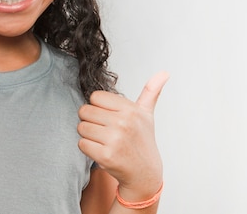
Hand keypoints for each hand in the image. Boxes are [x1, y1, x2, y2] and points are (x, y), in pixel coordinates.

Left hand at [77, 72, 168, 198]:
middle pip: (85, 111)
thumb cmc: (142, 142)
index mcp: (131, 110)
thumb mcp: (147, 115)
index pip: (95, 97)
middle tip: (104, 131)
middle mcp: (123, 123)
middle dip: (91, 121)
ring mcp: (114, 140)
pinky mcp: (106, 156)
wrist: (145, 174)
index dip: (98, 107)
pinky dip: (87, 148)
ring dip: (88, 135)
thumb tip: (164, 72)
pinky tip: (101, 151)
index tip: (108, 117)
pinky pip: (81, 143)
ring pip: (81, 127)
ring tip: (103, 141)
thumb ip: (151, 92)